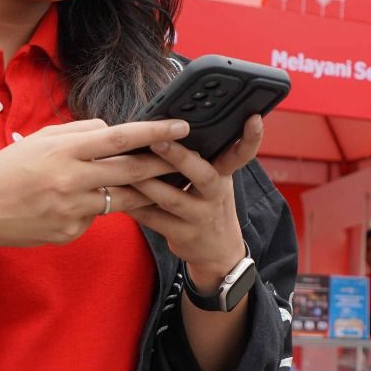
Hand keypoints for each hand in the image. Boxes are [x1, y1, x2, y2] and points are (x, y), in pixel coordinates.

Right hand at [0, 118, 184, 252]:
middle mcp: (71, 179)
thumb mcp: (40, 139)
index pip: (120, 137)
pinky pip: (98, 216)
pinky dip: (101, 207)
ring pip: (123, 198)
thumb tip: (113, 130)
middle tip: (191, 157)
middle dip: (165, 163)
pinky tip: (88, 203)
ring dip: (145, 189)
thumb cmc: (6, 170)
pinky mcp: (71, 232)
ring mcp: (72, 209)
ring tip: (165, 180)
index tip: (182, 126)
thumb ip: (80, 132)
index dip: (155, 131)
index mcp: (63, 149)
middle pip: (131, 170)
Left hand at [104, 114, 263, 290]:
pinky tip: (116, 192)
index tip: (253, 119)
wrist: (218, 251)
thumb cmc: (209, 203)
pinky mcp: (182, 235)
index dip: (251, 138)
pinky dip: (133, 204)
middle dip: (180, 157)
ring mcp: (200, 217)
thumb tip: (167, 127)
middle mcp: (216, 195)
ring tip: (124, 165)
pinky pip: (152, 218)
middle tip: (158, 141)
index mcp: (224, 175)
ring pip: (170, 198)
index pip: (242, 154)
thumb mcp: (216, 180)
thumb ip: (201, 158)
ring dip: (145, 181)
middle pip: (202, 174)